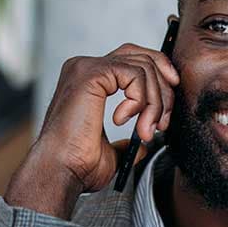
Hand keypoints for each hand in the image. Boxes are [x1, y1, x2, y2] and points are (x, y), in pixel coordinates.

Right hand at [5, 43, 179, 218]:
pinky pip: (135, 74)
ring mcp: (87, 67)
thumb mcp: (110, 152)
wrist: (60, 170)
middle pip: (141, 56)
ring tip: (146, 130)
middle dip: (163, 87)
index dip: (157, 75)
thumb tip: (143, 142)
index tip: (167, 105)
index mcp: (87, 80)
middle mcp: (85, 67)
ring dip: (154, 102)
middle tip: (163, 121)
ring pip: (143, 67)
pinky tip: (126, 120)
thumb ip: (127, 141)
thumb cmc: (77, 164)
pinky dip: (141, 100)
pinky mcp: (92, 73)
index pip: (131, 59)